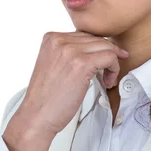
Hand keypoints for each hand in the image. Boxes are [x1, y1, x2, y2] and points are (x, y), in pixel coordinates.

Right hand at [8, 31, 128, 140]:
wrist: (37, 116)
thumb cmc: (46, 97)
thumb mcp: (53, 64)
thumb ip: (68, 52)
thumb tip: (94, 47)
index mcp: (51, 38)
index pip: (85, 34)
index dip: (97, 49)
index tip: (104, 61)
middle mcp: (59, 40)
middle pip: (97, 39)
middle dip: (107, 55)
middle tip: (109, 72)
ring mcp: (70, 50)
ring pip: (106, 46)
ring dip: (112, 63)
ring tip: (107, 79)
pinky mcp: (82, 63)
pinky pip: (110, 57)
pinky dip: (114, 69)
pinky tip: (108, 81)